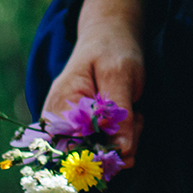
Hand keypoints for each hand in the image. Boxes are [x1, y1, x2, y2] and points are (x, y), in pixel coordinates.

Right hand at [42, 0, 146, 164]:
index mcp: (59, 107)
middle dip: (120, 144)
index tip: (130, 138)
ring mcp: (68, 129)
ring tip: (132, 112)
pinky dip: (121, 138)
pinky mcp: (81, 131)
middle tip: (136, 117)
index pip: (76, 152)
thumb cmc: (111, 49)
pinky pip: (102, 147)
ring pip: (99, 155)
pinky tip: (127, 117)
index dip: (106, 153)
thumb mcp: (120, 75)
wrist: (107, 35)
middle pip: (88, 157)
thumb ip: (120, 114)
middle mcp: (57, 123)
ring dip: (124, 140)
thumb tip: (123, 152)